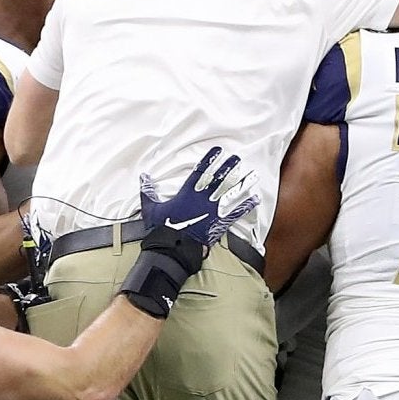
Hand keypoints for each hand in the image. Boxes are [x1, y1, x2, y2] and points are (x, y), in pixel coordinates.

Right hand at [123, 148, 255, 317]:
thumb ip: (148, 191)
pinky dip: (246, 206)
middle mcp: (203, 199)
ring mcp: (213, 211)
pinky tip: (255, 199)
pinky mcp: (220, 223)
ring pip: (231, 194)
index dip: (210, 160)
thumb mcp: (151, 208)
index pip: (201, 172)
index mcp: (187, 193)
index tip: (218, 150)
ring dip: (242, 184)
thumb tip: (143, 176)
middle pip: (219, 179)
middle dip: (228, 167)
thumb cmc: (161, 229)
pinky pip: (236, 213)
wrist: (173, 249)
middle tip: (237, 158)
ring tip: (252, 174)